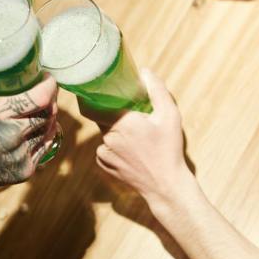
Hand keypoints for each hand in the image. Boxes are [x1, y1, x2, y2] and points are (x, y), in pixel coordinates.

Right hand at [0, 75, 58, 216]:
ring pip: (48, 130)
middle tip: (47, 93)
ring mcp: (20, 155)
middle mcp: (11, 136)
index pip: (37, 98)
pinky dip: (43, 135)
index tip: (48, 78)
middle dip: (51, 100)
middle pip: (48, 113)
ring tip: (42, 110)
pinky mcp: (25, 170)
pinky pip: (44, 147)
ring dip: (49, 118)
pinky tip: (37, 129)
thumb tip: (7, 69)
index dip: (49, 86)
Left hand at [95, 70, 191, 205]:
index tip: (92, 89)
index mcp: (121, 123)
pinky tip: (131, 150)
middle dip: (113, 114)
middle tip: (130, 114)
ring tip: (136, 136)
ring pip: (104, 134)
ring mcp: (104, 154)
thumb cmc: (169, 150)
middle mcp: (108, 138)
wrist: (166, 186)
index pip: (91, 105)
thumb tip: (144, 72)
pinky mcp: (105, 166)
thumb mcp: (169, 116)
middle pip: (102, 118)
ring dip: (115, 131)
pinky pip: (104, 149)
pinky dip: (114, 147)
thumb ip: (157, 90)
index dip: (89, 96)